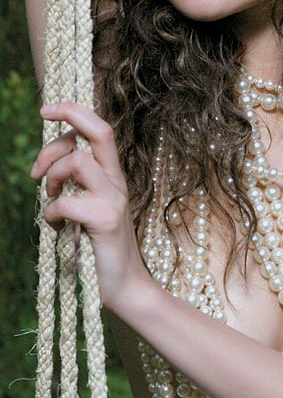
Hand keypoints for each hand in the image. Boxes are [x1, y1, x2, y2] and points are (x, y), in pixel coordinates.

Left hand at [31, 102, 148, 311]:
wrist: (126, 287)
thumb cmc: (101, 248)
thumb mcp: (90, 207)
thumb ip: (77, 184)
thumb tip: (49, 164)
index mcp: (113, 175)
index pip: (100, 128)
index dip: (73, 111)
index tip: (46, 110)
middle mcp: (117, 181)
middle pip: (99, 131)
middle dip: (66, 121)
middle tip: (41, 150)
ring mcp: (113, 199)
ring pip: (77, 161)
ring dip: (52, 177)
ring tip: (50, 197)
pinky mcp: (104, 220)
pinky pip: (66, 202)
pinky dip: (52, 213)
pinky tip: (57, 227)